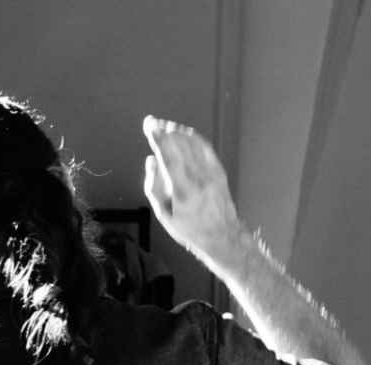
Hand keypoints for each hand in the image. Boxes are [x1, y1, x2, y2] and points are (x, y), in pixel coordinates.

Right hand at [143, 116, 246, 260]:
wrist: (221, 235)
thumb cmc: (188, 227)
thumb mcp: (163, 213)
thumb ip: (153, 185)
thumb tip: (152, 159)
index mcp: (182, 191)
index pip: (169, 157)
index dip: (159, 138)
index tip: (150, 126)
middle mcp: (198, 180)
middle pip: (180, 145)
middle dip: (165, 130)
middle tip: (153, 123)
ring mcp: (211, 174)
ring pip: (192, 144)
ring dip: (177, 131)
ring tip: (164, 126)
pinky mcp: (218, 171)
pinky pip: (204, 147)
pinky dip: (192, 137)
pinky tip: (183, 133)